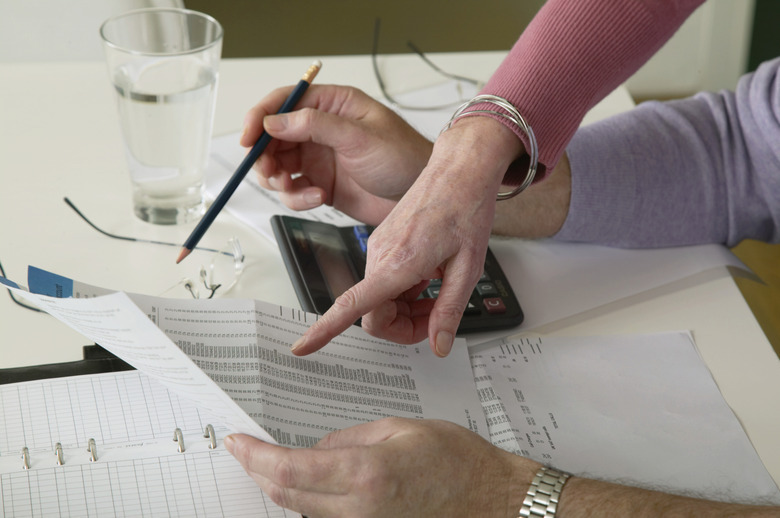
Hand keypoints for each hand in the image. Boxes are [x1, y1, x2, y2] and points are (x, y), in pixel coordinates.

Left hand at [225, 417, 538, 517]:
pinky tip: (305, 483)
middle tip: (244, 450)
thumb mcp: (402, 429)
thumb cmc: (459, 463)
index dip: (255, 456)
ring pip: (302, 511)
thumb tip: (318, 449)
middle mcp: (359, 510)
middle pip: (286, 496)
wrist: (493, 502)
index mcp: (366, 474)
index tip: (236, 442)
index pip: (289, 469)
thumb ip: (351, 438)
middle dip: (258, 471)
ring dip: (279, 487)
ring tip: (268, 461)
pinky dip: (306, 501)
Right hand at [242, 84, 432, 225]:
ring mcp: (320, 158)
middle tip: (269, 171)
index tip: (249, 137)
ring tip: (291, 186)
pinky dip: (298, 197)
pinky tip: (318, 197)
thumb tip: (275, 121)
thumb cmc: (404, 157)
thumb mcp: (360, 137)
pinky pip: (294, 191)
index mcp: (333, 106)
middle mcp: (321, 130)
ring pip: (279, 165)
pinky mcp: (321, 185)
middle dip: (265, 155)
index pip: (285, 101)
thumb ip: (316, 126)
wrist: (420, 196)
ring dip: (278, 178)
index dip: (261, 116)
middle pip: (274, 136)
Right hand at [291, 116, 524, 355]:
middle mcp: (380, 255)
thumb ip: (450, 310)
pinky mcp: (383, 243)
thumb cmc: (466, 209)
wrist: (460, 171)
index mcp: (398, 262)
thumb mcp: (468, 267)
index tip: (301, 348)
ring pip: (380, 300)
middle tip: (438, 318)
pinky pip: (383, 281)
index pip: (352, 306)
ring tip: (440, 292)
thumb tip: (438, 345)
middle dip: (403, 326)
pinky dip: (404, 291)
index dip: (324, 330)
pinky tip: (430, 277)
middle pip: (374, 315)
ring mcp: (379, 248)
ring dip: (406, 309)